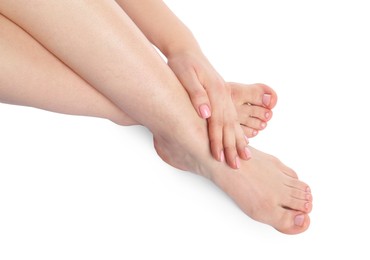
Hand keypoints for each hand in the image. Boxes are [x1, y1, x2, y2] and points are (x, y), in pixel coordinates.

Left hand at [167, 51, 250, 168]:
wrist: (186, 51)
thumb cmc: (182, 63)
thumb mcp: (185, 75)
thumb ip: (196, 94)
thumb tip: (205, 113)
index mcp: (216, 92)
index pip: (216, 123)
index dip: (217, 142)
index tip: (218, 158)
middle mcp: (223, 96)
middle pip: (229, 126)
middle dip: (233, 147)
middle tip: (236, 166)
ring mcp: (224, 97)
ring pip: (233, 123)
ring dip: (238, 141)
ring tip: (245, 157)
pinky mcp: (221, 97)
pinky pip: (232, 117)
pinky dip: (237, 130)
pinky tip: (240, 139)